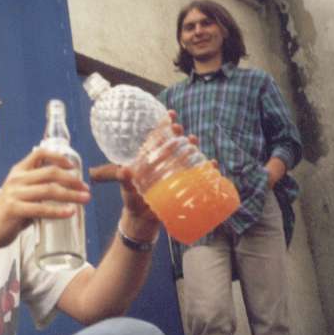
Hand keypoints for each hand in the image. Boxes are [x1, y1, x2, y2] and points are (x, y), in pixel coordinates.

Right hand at [0, 148, 90, 247]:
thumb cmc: (10, 214)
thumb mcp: (22, 194)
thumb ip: (39, 188)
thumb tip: (69, 188)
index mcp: (18, 171)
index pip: (40, 154)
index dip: (59, 157)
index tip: (73, 166)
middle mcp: (16, 179)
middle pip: (50, 173)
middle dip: (72, 180)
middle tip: (86, 188)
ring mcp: (14, 194)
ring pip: (49, 190)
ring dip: (71, 195)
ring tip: (85, 200)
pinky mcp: (14, 209)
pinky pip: (41, 209)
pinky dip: (58, 211)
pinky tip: (70, 213)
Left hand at [89, 112, 201, 239]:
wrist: (143, 220)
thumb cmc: (132, 200)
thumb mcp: (126, 189)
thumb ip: (123, 179)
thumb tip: (124, 170)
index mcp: (150, 160)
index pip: (157, 138)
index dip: (163, 125)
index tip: (169, 114)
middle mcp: (164, 163)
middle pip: (173, 144)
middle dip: (178, 134)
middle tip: (178, 129)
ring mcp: (175, 173)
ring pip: (187, 156)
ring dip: (192, 147)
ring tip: (193, 141)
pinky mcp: (184, 185)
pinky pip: (198, 175)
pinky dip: (206, 168)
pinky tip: (211, 164)